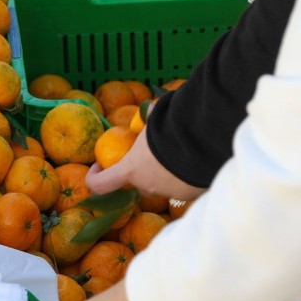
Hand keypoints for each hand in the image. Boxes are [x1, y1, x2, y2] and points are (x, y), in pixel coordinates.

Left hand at [86, 128, 204, 200]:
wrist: (205, 139)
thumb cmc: (171, 127)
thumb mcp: (154, 119)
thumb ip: (148, 118)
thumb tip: (151, 106)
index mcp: (132, 169)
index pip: (101, 184)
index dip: (95, 177)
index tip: (98, 166)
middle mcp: (149, 186)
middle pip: (139, 182)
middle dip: (142, 171)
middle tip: (151, 154)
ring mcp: (171, 193)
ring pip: (165, 184)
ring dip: (168, 172)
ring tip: (181, 152)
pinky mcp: (191, 194)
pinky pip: (186, 185)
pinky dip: (188, 175)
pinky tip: (198, 158)